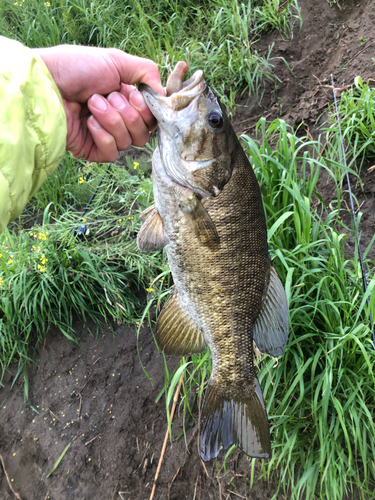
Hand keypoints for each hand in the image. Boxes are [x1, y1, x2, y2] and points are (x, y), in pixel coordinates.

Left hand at [32, 45, 164, 161]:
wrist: (47, 83)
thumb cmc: (76, 68)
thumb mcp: (116, 60)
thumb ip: (147, 72)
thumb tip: (164, 92)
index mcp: (126, 100)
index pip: (152, 118)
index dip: (146, 110)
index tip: (132, 94)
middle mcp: (118, 119)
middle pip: (144, 134)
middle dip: (127, 114)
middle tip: (108, 97)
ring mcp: (105, 136)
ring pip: (128, 142)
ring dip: (112, 120)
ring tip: (91, 104)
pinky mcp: (92, 151)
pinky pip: (112, 153)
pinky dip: (103, 136)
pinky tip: (88, 123)